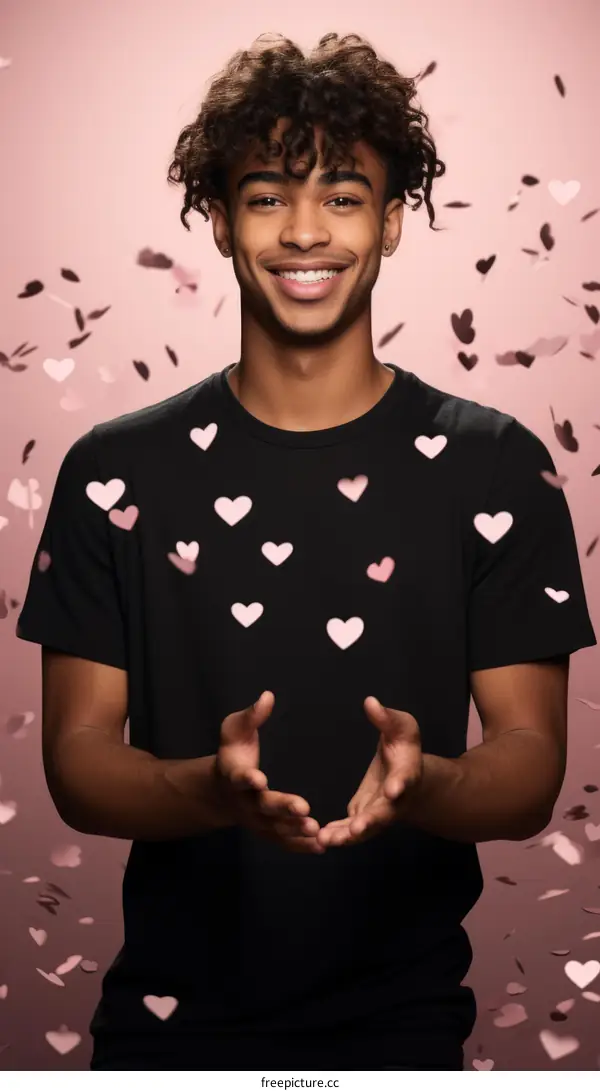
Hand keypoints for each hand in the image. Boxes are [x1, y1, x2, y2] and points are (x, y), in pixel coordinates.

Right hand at [213, 691, 325, 853]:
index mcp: (235, 776)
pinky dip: (300, 846)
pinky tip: (320, 845)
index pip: (240, 778)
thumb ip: (250, 716)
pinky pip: (283, 842)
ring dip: (294, 830)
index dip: (248, 779)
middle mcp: (245, 802)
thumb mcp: (235, 731)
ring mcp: (257, 820)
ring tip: (315, 829)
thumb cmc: (233, 754)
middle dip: (282, 808)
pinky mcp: (268, 831)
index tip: (259, 778)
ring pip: (276, 829)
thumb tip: (268, 696)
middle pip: (263, 807)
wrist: (222, 791)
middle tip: (303, 808)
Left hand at [316, 696, 423, 847]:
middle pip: (384, 813)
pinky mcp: (364, 819)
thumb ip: (387, 718)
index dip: (400, 784)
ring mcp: (379, 814)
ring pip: (365, 829)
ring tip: (327, 840)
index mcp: (407, 773)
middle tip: (356, 829)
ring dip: (347, 836)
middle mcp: (395, 800)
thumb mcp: (401, 727)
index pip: (405, 778)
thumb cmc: (403, 747)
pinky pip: (351, 831)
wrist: (405, 774)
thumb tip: (370, 702)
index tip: (393, 789)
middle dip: (371, 821)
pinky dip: (338, 836)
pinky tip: (319, 839)